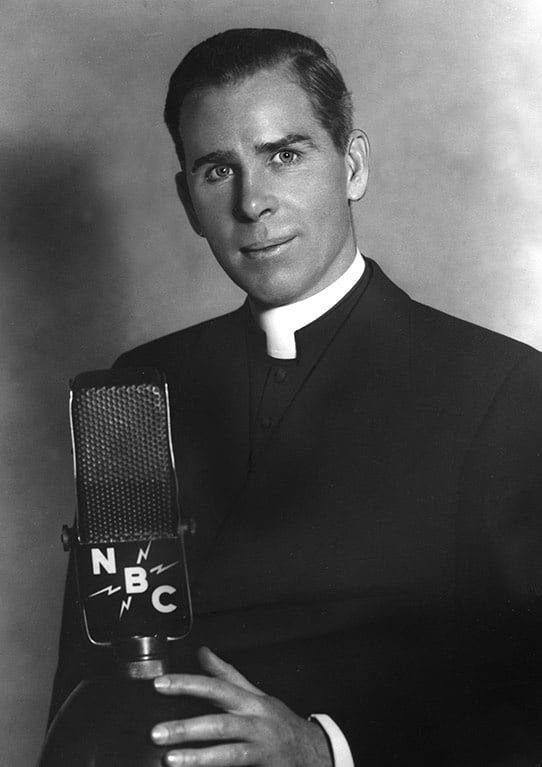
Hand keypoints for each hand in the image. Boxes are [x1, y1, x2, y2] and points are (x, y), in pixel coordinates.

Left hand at [150, 646, 332, 765]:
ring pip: (229, 752)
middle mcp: (256, 722)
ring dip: (198, 756)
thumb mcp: (255, 694)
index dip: (187, 684)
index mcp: (250, 701)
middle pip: (219, 722)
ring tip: (169, 759)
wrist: (314, 751)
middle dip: (186, 727)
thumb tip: (202, 653)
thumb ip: (227, 675)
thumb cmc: (279, 722)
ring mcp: (261, 747)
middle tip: (156, 732)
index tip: (160, 684)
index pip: (215, 686)